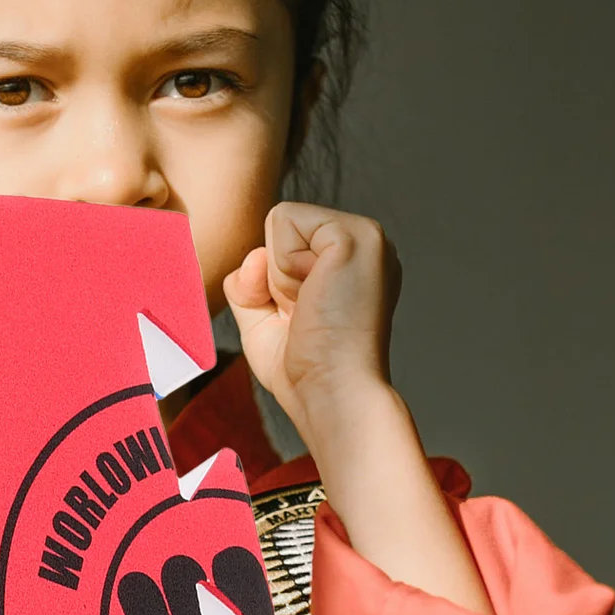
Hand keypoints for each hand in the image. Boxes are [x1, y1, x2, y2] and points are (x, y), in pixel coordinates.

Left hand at [223, 202, 400, 450]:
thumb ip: (249, 284)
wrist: (331, 395)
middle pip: (279, 226)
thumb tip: (255, 255)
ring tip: (315, 307)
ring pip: (281, 219)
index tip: (306, 319)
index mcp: (350, 263)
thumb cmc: (305, 372)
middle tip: (309, 315)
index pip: (285, 240)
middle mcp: (364, 244)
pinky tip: (317, 296)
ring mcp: (365, 235)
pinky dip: (285, 267)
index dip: (275, 283)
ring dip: (281, 274)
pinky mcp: (355, 235)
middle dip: (275, 276)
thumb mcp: (263, 322)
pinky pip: (284, 221)